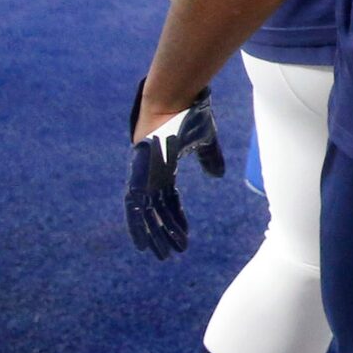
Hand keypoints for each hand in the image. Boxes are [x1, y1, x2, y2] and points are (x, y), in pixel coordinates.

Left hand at [123, 84, 224, 258]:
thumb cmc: (188, 114)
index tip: (184, 235)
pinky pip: (135, 206)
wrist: (172, 98)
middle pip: (155, 211)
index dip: (176, 218)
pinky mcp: (138, 173)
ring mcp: (143, 174)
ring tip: (161, 255)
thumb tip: (217, 176)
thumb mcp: (204, 141)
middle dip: (163, 233)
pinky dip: (138, 224)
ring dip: (152, 235)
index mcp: (164, 168)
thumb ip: (209, 159)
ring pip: (144, 213)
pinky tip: (144, 241)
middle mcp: (151, 174)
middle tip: (170, 254)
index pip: (169, 200)